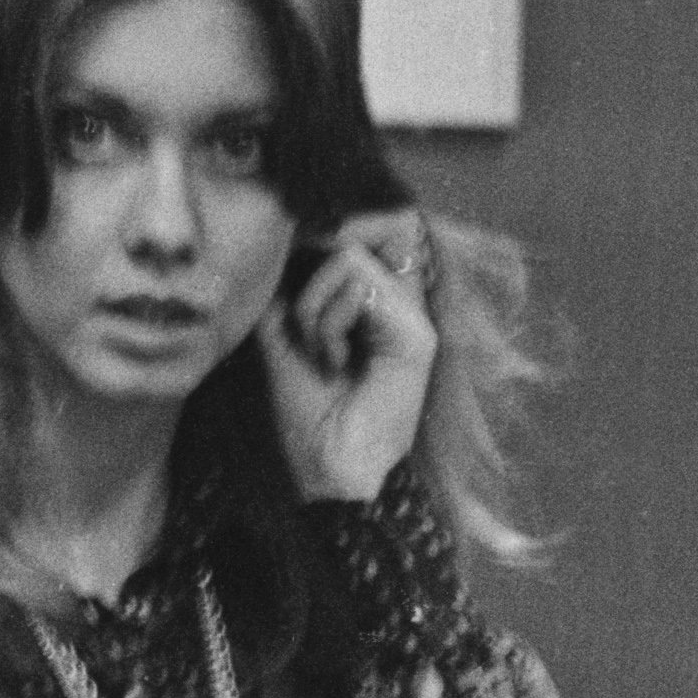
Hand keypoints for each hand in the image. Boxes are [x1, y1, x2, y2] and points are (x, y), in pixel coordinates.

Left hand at [265, 207, 437, 506]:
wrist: (328, 467)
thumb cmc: (307, 414)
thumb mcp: (282, 337)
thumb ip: (286, 291)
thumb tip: (281, 242)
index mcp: (372, 305)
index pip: (360, 234)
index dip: (325, 230)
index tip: (293, 252)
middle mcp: (397, 304)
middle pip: (347, 238)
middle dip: (306, 280)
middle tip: (302, 332)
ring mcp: (411, 316)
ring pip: (347, 255)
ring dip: (313, 307)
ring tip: (322, 353)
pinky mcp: (416, 332)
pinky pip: (358, 284)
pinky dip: (328, 319)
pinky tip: (335, 360)